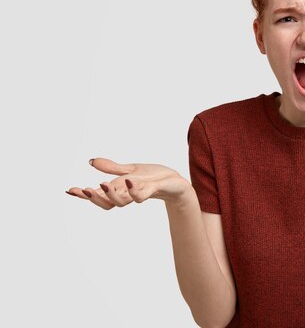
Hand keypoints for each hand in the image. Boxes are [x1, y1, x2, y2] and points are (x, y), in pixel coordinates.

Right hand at [66, 157, 192, 209]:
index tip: (70, 190)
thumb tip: (90, 162)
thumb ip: (111, 168)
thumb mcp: (130, 169)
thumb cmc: (153, 177)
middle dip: (94, 198)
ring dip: (111, 194)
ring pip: (121, 202)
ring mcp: (139, 194)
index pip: (99, 196)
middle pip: (107, 203)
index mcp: (120, 191)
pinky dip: (134, 190)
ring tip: (104, 183)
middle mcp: (127, 195)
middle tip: (86, 189)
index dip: (84, 195)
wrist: (175, 181)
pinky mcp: (153, 190)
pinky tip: (128, 181)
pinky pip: (142, 195)